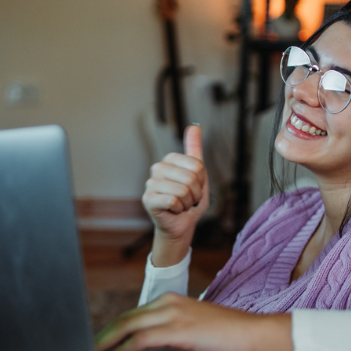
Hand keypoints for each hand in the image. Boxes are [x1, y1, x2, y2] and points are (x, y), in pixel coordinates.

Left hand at [94, 293, 292, 350]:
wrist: (255, 332)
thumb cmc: (230, 335)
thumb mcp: (195, 327)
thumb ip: (172, 331)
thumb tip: (149, 347)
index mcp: (172, 300)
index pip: (133, 314)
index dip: (112, 330)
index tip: (98, 344)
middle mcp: (168, 303)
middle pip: (124, 318)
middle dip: (102, 337)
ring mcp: (173, 314)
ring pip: (127, 326)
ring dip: (105, 344)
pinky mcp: (178, 329)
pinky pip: (140, 340)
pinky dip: (123, 350)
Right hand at [142, 125, 209, 264]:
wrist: (182, 224)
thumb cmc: (190, 200)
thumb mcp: (199, 174)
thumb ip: (195, 150)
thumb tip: (194, 126)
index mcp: (170, 159)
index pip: (197, 165)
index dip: (202, 181)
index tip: (196, 188)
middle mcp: (158, 168)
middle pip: (190, 178)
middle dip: (196, 194)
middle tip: (189, 199)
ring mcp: (150, 183)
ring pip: (182, 191)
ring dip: (188, 203)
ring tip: (182, 205)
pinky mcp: (148, 199)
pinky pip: (173, 201)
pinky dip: (179, 209)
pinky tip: (173, 210)